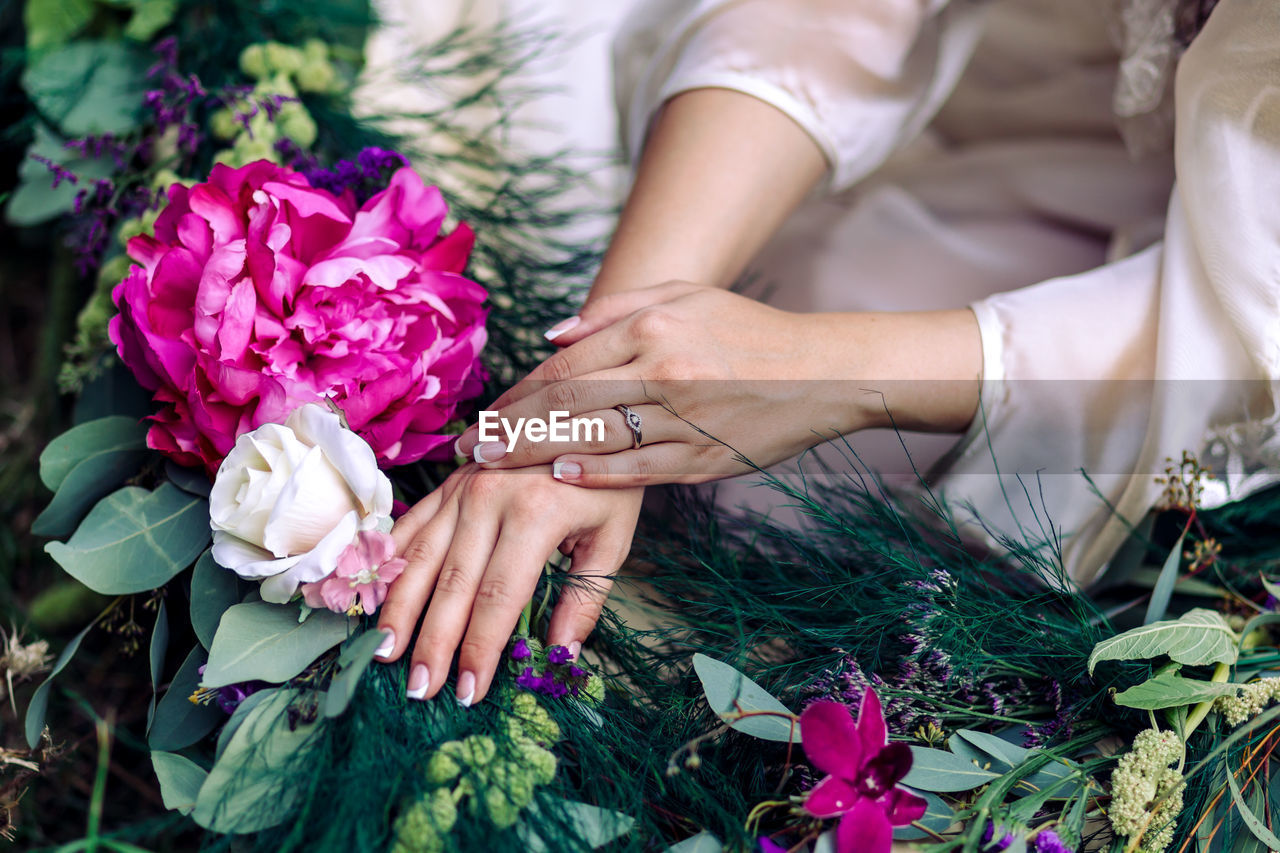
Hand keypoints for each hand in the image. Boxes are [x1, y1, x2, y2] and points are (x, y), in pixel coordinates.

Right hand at [374, 464, 641, 705]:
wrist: (590, 414)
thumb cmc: (608, 482)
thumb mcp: (612, 538)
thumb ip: (585, 599)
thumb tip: (560, 657)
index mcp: (535, 514)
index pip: (498, 597)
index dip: (480, 648)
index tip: (468, 692)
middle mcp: (490, 497)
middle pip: (453, 584)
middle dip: (433, 642)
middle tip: (417, 689)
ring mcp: (463, 485)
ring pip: (421, 556)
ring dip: (399, 608)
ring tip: (383, 652)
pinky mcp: (450, 481)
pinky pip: (411, 524)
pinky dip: (389, 560)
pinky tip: (371, 593)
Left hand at [455, 282, 863, 485]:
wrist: (823, 371)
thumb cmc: (748, 331)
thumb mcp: (684, 295)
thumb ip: (614, 308)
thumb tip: (551, 335)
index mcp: (654, 326)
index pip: (565, 364)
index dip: (516, 393)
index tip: (483, 413)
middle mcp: (664, 370)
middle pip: (566, 403)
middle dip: (509, 428)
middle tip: (469, 449)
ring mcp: (684, 418)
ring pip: (593, 438)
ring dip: (536, 454)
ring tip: (496, 468)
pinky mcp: (704, 457)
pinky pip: (637, 470)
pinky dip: (594, 475)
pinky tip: (558, 477)